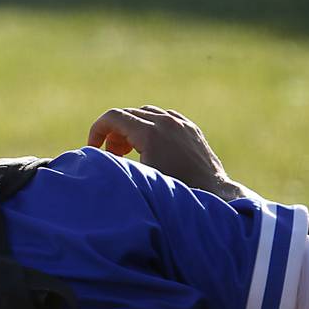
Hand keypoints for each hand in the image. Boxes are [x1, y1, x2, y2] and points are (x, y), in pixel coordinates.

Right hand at [87, 106, 245, 199]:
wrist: (214, 196)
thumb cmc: (174, 192)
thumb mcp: (138, 179)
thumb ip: (114, 163)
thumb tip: (93, 158)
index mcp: (150, 132)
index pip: (113, 117)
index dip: (97, 131)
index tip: (94, 150)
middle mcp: (166, 122)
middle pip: (127, 114)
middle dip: (113, 132)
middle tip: (113, 156)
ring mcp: (181, 123)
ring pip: (145, 113)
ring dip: (131, 129)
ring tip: (130, 152)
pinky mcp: (191, 129)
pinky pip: (164, 118)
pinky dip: (150, 128)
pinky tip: (150, 148)